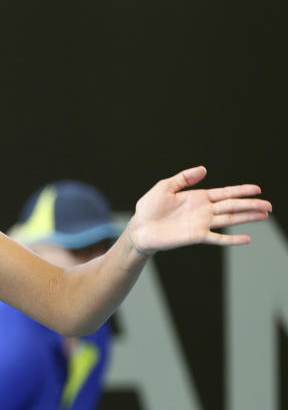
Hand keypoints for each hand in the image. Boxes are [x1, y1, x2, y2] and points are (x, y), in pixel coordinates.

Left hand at [129, 166, 269, 253]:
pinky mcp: (196, 236)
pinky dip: (232, 240)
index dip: (241, 190)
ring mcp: (202, 224)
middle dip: (251, 205)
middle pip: (232, 206)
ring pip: (230, 219)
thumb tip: (204, 169)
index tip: (258, 189)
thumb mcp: (164, 187)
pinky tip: (246, 239)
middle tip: (269, 206)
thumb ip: (184, 178)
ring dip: (247, 218)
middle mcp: (203, 210)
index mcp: (198, 197)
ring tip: (264, 216)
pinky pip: (217, 238)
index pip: (225, 193)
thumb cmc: (149, 208)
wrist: (140, 229)